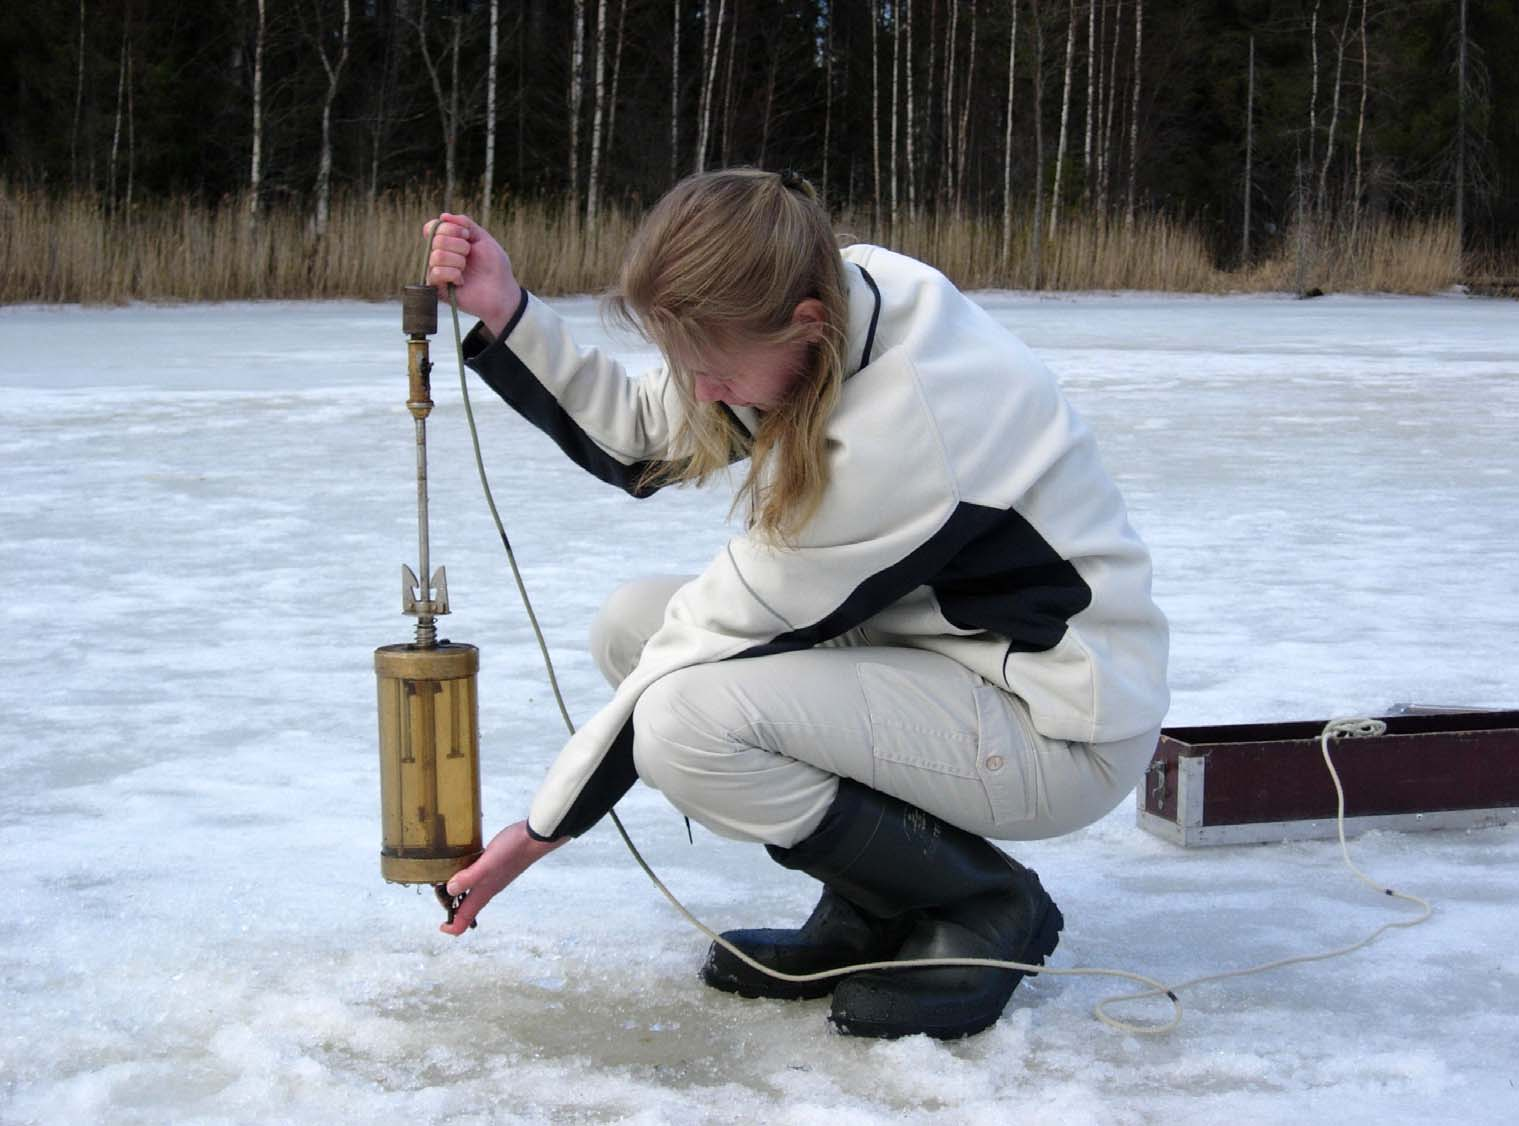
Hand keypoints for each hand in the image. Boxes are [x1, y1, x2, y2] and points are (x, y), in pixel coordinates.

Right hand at [422, 212, 523, 337]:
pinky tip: (462, 281)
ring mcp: (437, 272)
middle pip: (436, 240)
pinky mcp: (437, 289)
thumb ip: (465, 224)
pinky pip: (436, 272)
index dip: (450, 228)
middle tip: (470, 255)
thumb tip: (443, 216)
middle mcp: (439, 256)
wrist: (503, 292)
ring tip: (466, 269)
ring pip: (436, 256)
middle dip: (459, 245)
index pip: (433, 228)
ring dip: (458, 261)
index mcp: (448, 243)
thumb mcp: (482, 238)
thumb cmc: (495, 266)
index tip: (467, 235)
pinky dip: (453, 274)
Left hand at [438, 819, 566, 935]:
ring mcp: (492, 877)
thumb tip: (449, 890)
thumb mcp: (487, 864)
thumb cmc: (513, 851)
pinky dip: (465, 876)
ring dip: (457, 891)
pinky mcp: (495, 865)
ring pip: (471, 892)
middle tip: (438, 892)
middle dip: (451, 906)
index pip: (466, 919)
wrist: (535, 838)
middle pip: (467, 907)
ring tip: (444, 878)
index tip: (440, 925)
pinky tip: (462, 862)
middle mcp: (487, 888)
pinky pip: (476, 877)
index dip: (452, 927)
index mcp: (484, 892)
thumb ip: (469, 878)